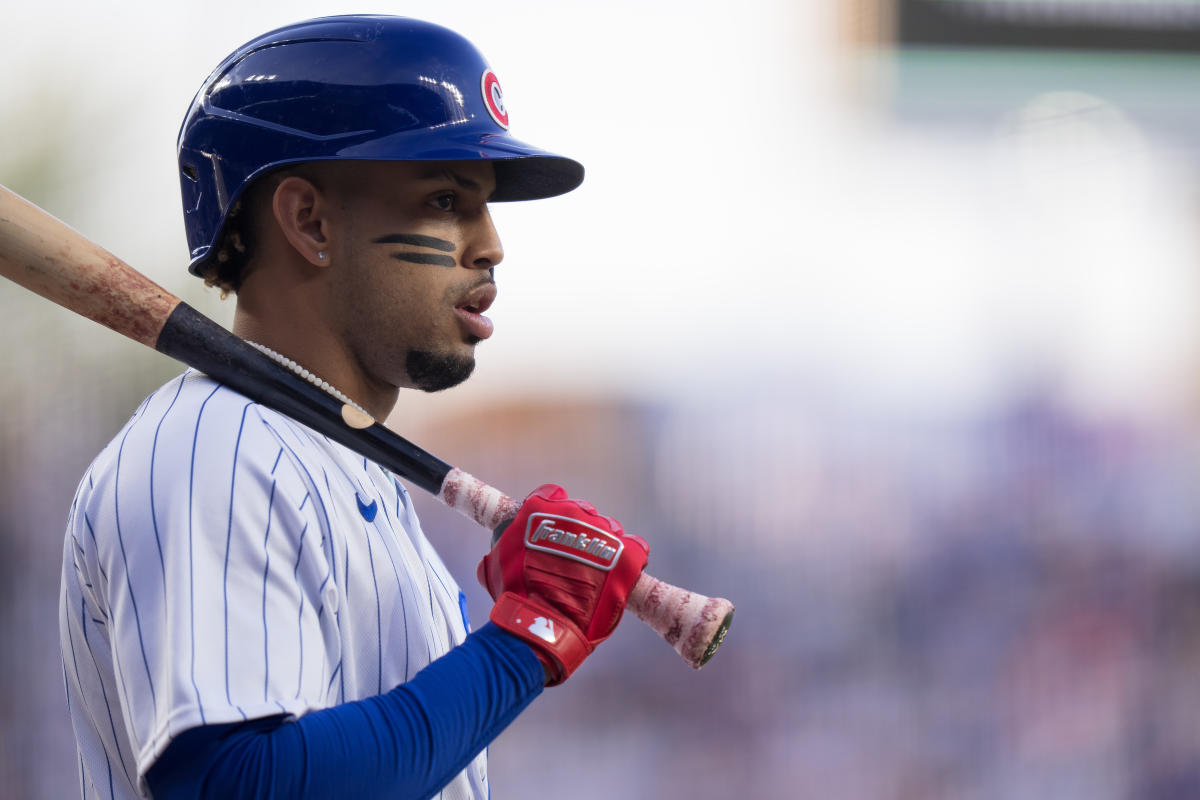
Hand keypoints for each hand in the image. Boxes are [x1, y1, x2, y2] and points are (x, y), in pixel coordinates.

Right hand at [477, 484, 648, 684]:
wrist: (543, 623)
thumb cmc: (515, 595)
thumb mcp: (494, 566)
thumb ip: (502, 549)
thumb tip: (497, 554)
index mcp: (541, 508)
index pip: (551, 495)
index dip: (551, 514)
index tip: (549, 530)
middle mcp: (574, 512)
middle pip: (581, 510)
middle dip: (577, 529)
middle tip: (569, 557)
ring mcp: (602, 532)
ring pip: (607, 528)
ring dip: (601, 544)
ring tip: (594, 571)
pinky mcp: (626, 554)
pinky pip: (635, 547)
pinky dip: (629, 557)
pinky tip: (619, 572)